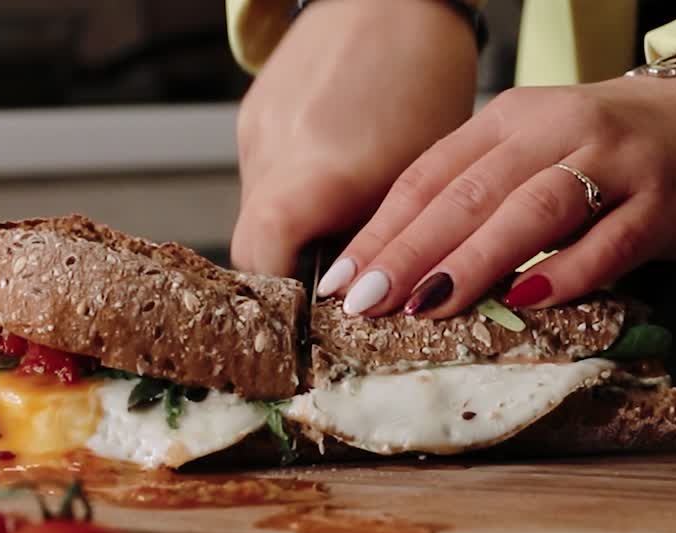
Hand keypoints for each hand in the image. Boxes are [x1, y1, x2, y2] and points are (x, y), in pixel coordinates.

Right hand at [230, 0, 478, 277]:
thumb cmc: (423, 82)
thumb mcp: (418, 176)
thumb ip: (382, 241)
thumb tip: (363, 297)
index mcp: (316, 172)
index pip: (263, 258)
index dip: (285, 293)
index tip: (321, 306)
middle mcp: (271, 152)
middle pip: (253, 246)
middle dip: (292, 270)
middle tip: (341, 276)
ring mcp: (254, 131)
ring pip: (257, 211)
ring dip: (296, 229)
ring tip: (346, 212)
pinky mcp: (251, 116)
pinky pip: (262, 174)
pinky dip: (293, 190)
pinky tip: (333, 171)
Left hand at [318, 74, 675, 316]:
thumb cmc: (597, 157)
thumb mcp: (525, 156)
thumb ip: (469, 196)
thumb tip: (390, 265)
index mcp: (509, 119)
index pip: (430, 175)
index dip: (383, 230)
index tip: (342, 280)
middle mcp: (557, 130)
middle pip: (470, 193)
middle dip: (411, 251)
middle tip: (367, 302)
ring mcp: (613, 163)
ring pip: (533, 210)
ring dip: (475, 261)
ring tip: (429, 304)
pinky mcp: (661, 202)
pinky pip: (609, 242)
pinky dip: (566, 274)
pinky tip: (526, 303)